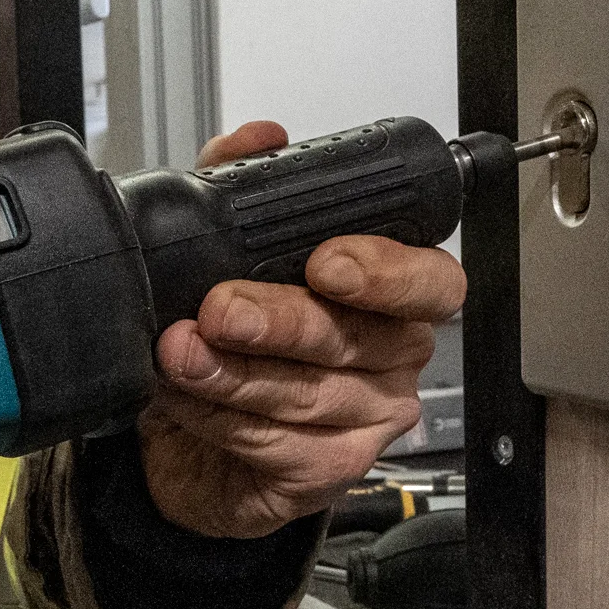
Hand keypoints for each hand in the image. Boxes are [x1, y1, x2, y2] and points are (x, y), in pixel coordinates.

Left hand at [137, 120, 466, 538]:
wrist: (184, 423)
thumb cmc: (224, 328)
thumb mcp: (224, 240)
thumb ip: (237, 177)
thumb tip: (259, 137)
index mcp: (383, 293)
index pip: (430, 280)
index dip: (388, 272)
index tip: (326, 261)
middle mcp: (386, 357)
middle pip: (356, 339)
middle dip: (281, 321)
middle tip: (222, 309)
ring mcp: (361, 420)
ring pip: (306, 395)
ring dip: (230, 373)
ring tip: (178, 351)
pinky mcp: (320, 471)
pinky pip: (272, 444)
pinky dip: (214, 415)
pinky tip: (181, 394)